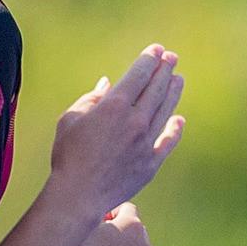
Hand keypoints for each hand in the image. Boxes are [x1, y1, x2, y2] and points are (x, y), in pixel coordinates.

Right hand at [50, 48, 185, 217]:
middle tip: (172, 58)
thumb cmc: (68, 155)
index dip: (149, 59)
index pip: (139, 74)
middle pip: (156, 89)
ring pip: (165, 111)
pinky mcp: (151, 163)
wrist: (78, 195)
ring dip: (173, 92)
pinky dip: (175, 129)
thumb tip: (107, 84)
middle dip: (165, 70)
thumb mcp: (70, 119)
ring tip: (179, 79)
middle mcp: (135, 121)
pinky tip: (178, 119)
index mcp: (114, 105)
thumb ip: (91, 98)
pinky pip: (168, 142)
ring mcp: (146, 142)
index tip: (156, 50)